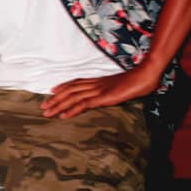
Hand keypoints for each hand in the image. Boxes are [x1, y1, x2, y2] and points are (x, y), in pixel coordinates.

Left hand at [41, 67, 159, 118]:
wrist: (147, 75)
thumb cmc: (138, 80)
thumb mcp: (122, 86)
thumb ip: (113, 89)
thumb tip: (111, 93)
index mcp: (99, 81)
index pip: (76, 82)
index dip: (63, 87)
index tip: (52, 91)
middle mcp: (95, 84)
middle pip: (70, 90)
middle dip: (55, 99)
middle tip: (43, 106)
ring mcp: (98, 90)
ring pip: (72, 97)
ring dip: (58, 105)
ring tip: (47, 112)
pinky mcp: (103, 97)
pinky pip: (84, 104)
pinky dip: (72, 109)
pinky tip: (63, 115)